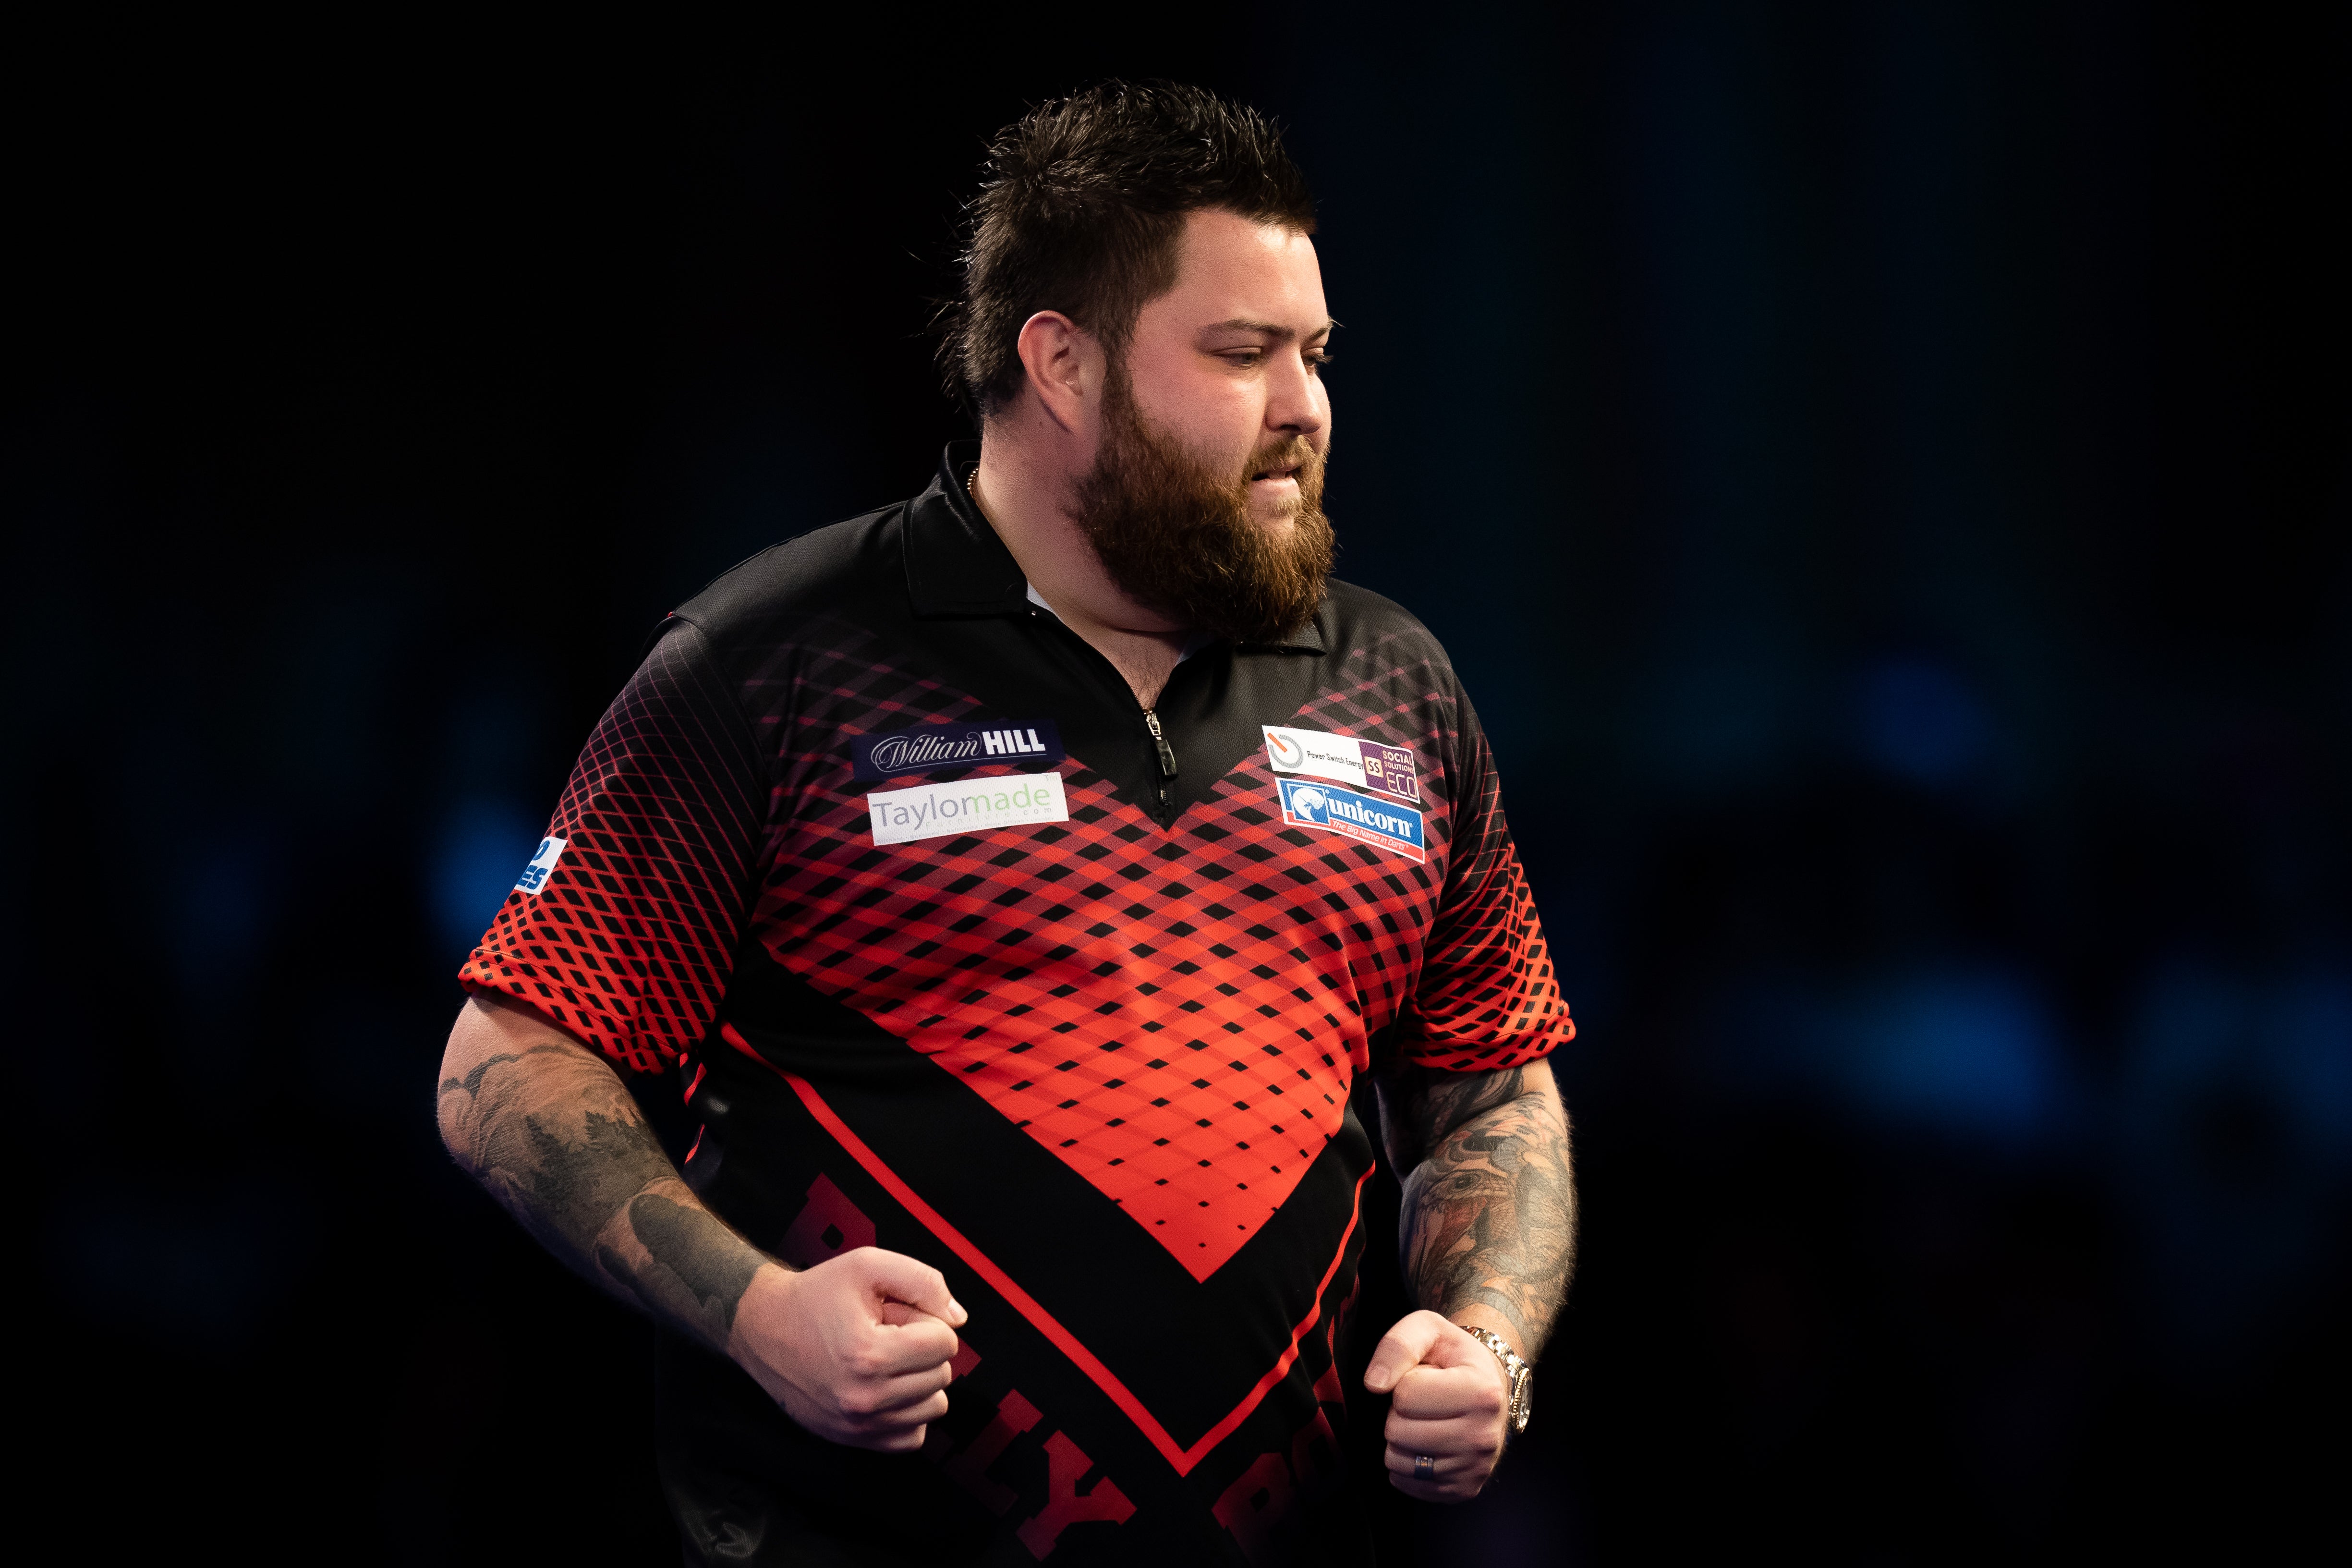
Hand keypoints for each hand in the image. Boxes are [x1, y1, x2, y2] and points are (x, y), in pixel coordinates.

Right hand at [727, 1246, 967, 1451]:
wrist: (763, 1327)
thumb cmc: (815, 1296)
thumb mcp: (868, 1266)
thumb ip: (924, 1282)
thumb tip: (958, 1318)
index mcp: (870, 1354)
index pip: (945, 1343)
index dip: (926, 1320)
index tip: (896, 1315)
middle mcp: (865, 1398)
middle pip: (942, 1375)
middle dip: (921, 1348)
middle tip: (886, 1333)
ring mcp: (858, 1425)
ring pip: (933, 1406)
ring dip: (918, 1380)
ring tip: (882, 1358)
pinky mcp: (853, 1440)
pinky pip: (912, 1436)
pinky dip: (908, 1411)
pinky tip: (885, 1386)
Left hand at [1363, 1309, 1510, 1501]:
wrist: (1487, 1389)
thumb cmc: (1453, 1357)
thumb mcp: (1428, 1329)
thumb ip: (1397, 1346)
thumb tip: (1373, 1384)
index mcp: (1482, 1393)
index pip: (1405, 1395)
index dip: (1404, 1382)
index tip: (1425, 1377)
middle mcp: (1484, 1436)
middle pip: (1398, 1432)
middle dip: (1399, 1413)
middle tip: (1423, 1402)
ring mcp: (1475, 1468)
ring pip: (1399, 1462)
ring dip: (1400, 1440)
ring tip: (1424, 1421)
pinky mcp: (1463, 1490)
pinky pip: (1407, 1484)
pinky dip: (1406, 1464)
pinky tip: (1425, 1443)